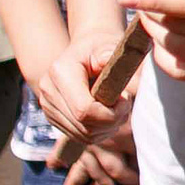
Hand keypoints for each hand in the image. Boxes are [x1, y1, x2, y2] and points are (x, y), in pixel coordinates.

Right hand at [33, 28, 140, 184]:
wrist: (84, 49)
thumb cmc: (101, 47)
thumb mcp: (111, 48)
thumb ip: (121, 65)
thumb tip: (136, 85)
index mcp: (60, 72)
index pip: (85, 110)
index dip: (111, 113)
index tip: (126, 98)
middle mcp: (48, 91)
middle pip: (85, 126)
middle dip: (112, 121)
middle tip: (125, 103)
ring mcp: (47, 106)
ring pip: (84, 135)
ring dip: (107, 128)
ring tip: (117, 107)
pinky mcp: (53, 117)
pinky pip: (80, 136)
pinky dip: (99, 131)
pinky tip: (107, 115)